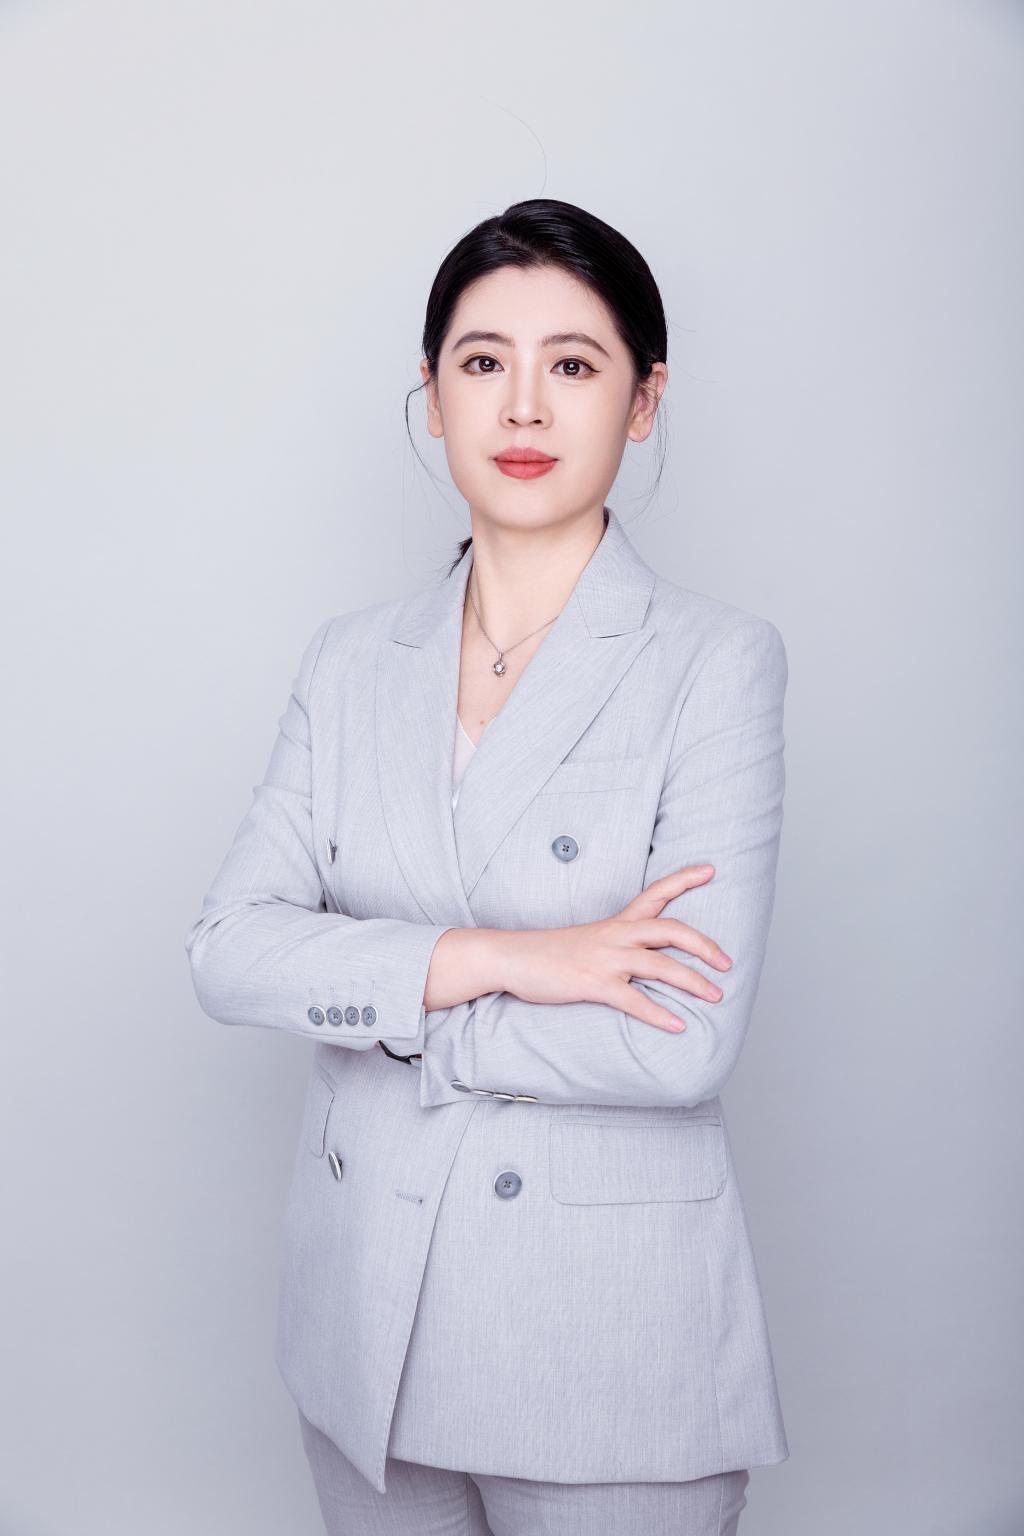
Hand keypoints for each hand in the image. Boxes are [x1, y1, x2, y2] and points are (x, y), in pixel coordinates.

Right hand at [497, 865, 732, 1032]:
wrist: (511, 957)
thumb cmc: (549, 953)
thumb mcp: (587, 940)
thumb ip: (615, 944)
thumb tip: (640, 958)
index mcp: (616, 923)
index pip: (655, 893)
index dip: (684, 879)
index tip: (710, 869)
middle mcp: (616, 935)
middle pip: (671, 929)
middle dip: (704, 945)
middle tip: (727, 963)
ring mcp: (606, 959)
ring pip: (661, 966)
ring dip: (693, 982)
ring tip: (715, 996)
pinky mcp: (594, 984)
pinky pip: (634, 1000)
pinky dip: (659, 1015)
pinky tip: (677, 1026)